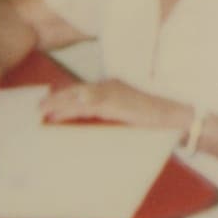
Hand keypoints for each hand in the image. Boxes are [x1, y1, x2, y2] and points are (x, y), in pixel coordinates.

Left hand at [40, 80, 189, 132]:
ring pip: (78, 96)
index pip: (86, 91)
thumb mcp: (133, 118)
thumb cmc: (160, 121)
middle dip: (57, 98)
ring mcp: (113, 92)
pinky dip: (70, 109)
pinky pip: (86, 105)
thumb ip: (117, 119)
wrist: (179, 117)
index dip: (67, 97)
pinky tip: (57, 113)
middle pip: (78, 91)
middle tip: (39, 107)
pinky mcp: (115, 102)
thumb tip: (102, 131)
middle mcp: (112, 86)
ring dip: (58, 103)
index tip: (52, 104)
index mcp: (116, 88)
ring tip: (42, 111)